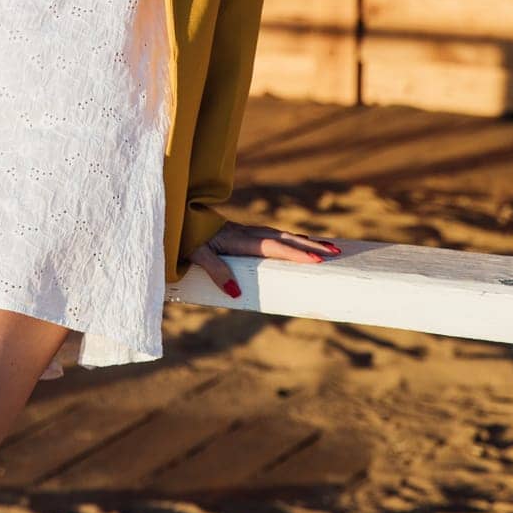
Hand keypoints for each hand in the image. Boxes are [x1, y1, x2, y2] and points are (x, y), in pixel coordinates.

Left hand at [190, 219, 341, 298]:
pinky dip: (291, 239)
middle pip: (285, 238)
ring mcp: (247, 232)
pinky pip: (275, 236)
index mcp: (239, 239)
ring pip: (282, 235)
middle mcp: (248, 233)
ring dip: (304, 241)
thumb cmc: (186, 240)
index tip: (318, 260)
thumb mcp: (198, 257)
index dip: (295, 254)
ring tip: (327, 248)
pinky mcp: (245, 234)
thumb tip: (237, 293)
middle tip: (336, 253)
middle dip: (311, 246)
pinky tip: (298, 242)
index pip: (274, 247)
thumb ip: (216, 272)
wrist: (176, 220)